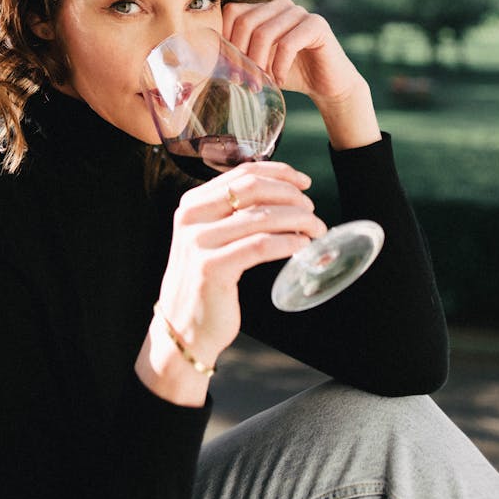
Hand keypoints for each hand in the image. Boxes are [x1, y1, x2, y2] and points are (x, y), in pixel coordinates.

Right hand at [136, 161, 326, 403]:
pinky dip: (288, 242)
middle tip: (312, 209)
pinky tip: (302, 246)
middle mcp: (191, 217)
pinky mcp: (212, 268)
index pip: (242, 172)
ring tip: (316, 229)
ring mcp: (199, 242)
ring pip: (261, 217)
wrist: (182, 326)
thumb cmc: (206, 280)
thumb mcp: (211, 237)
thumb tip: (285, 195)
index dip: (279, 172)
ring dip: (297, 219)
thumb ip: (235, 214)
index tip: (304, 181)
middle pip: (253, 189)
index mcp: (193, 203)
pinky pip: (260, 246)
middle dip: (291, 195)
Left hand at [222, 0, 381, 149]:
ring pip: (264, 33)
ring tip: (261, 83)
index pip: (232, 12)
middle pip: (245, 22)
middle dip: (241, 55)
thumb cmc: (288, 72)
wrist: (327, 84)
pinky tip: (279, 79)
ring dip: (259, 64)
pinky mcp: (317, 25)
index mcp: (263, 9)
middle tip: (244, 81)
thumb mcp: (258, 62)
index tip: (230, 70)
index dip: (226, 41)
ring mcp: (299, 12)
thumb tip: (206, 59)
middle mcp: (280, 5)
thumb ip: (238, 53)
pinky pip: (287, 43)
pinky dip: (279, 66)